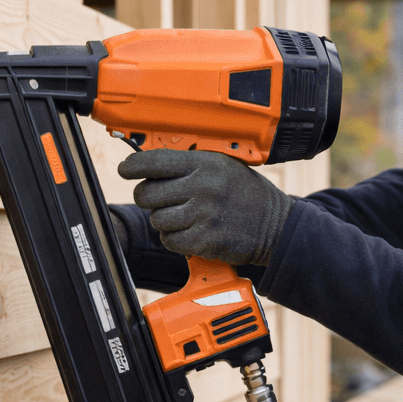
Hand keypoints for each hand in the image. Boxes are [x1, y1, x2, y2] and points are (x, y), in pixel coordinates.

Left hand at [118, 149, 292, 265]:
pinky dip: (175, 239)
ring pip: (156, 219)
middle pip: (147, 193)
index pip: (155, 161)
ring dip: (164, 221)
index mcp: (206, 164)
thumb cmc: (248, 195)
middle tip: (160, 200)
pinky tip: (191, 232)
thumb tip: (150, 164)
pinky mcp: (204, 240)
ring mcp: (203, 214)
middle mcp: (202, 187)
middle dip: (148, 198)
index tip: (125, 170)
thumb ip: (192, 165)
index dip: (133, 166)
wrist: (277, 226)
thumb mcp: (225, 167)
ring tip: (184, 217)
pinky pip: (169, 240)